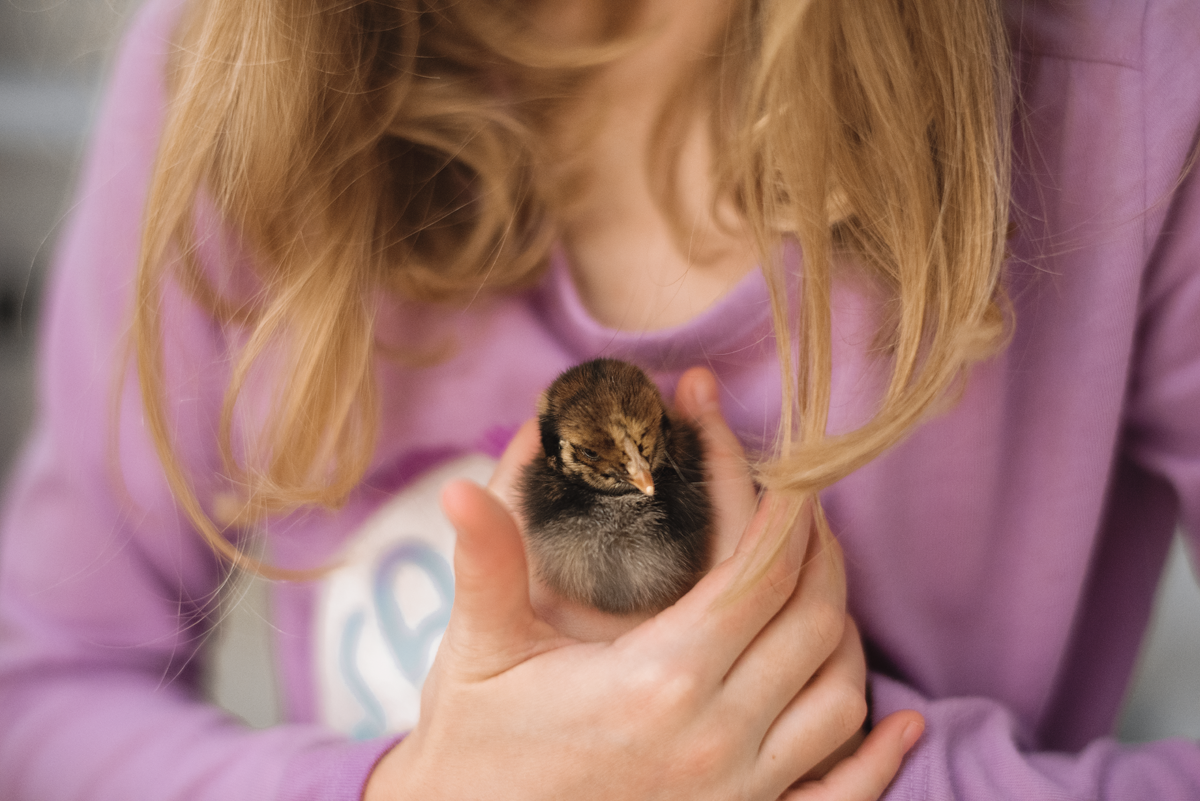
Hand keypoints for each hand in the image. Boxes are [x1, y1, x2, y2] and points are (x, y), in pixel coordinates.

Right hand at [363, 367, 921, 800]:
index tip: (799, 477)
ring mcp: (737, 792)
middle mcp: (713, 736)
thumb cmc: (476, 740)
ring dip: (846, 633)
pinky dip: (880, 755)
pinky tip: (903, 724)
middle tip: (810, 516)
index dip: (788, 518)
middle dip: (822, 556)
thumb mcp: (481, 648)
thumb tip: (458, 487)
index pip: (758, 576)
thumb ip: (486, 562)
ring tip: (825, 590)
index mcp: (656, 679)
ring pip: (840, 695)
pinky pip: (841, 793)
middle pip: (810, 623)